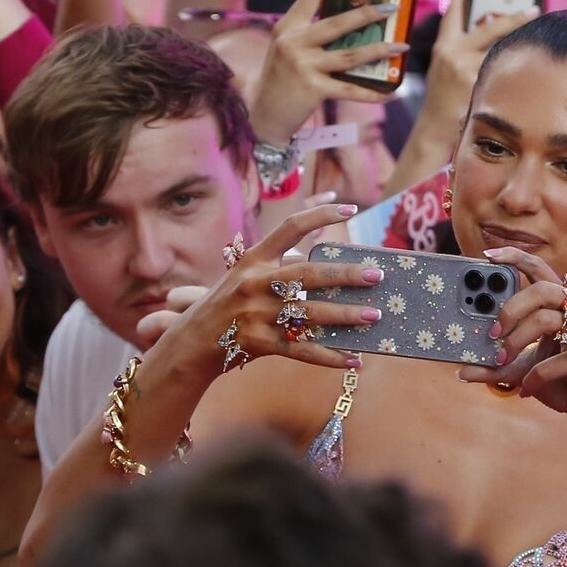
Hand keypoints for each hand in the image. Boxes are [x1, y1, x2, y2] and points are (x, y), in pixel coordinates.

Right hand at [160, 202, 381, 371]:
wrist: (190, 343)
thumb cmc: (227, 304)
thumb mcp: (245, 275)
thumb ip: (280, 264)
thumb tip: (321, 253)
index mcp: (253, 259)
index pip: (289, 228)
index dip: (320, 214)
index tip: (350, 207)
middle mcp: (254, 283)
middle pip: (307, 274)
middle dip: (344, 275)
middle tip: (376, 276)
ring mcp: (254, 314)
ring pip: (309, 313)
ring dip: (345, 316)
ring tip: (374, 316)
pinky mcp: (256, 343)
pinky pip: (301, 349)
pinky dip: (330, 356)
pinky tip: (354, 359)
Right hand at [246, 0, 402, 145]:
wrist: (264, 116)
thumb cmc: (283, 80)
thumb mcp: (291, 49)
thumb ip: (313, 33)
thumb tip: (354, 18)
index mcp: (288, 27)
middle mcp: (293, 42)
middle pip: (338, 22)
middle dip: (369, 13)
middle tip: (394, 6)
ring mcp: (302, 65)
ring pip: (350, 54)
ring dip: (380, 50)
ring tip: (403, 46)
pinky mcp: (312, 88)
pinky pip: (351, 88)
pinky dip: (374, 92)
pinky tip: (392, 92)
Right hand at [423, 0, 540, 128]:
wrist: (432, 131)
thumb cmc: (445, 99)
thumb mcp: (449, 68)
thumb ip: (467, 50)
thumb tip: (500, 30)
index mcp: (443, 45)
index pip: (454, 9)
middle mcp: (451, 52)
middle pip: (488, 27)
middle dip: (513, 17)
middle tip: (535, 7)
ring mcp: (463, 67)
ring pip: (500, 47)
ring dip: (522, 39)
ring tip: (543, 29)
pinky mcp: (476, 82)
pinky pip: (503, 66)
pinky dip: (520, 63)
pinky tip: (536, 63)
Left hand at [459, 247, 566, 439]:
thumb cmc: (564, 382)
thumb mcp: (523, 371)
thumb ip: (495, 367)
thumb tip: (461, 371)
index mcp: (565, 304)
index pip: (541, 270)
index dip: (516, 258)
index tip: (488, 257)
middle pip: (541, 289)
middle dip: (511, 309)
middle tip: (493, 332)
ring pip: (545, 319)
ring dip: (516, 342)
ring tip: (502, 361)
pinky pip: (553, 361)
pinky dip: (534, 376)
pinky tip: (527, 388)